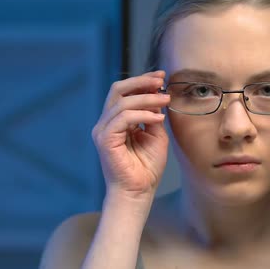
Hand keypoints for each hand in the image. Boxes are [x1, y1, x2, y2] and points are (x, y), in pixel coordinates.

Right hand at [91, 70, 169, 197]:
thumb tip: (158, 95)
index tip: (161, 76)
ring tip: (166, 100)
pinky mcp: (105, 140)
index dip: (142, 81)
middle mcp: (106, 123)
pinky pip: (123, 118)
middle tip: (161, 80)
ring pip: (122, 102)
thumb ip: (153, 115)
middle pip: (118, 90)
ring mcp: (103, 131)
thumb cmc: (147, 168)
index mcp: (116, 120)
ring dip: (147, 98)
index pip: (125, 92)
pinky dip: (142, 114)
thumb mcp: (155, 135)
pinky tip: (158, 118)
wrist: (139, 192)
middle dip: (141, 82)